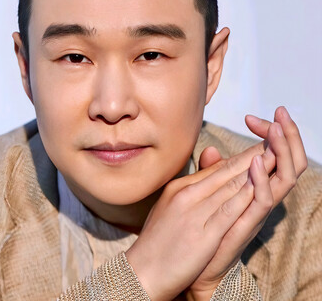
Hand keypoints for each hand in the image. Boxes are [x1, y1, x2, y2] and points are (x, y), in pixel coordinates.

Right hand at [125, 140, 272, 300]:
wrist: (142, 271)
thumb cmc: (156, 241)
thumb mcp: (169, 208)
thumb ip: (188, 191)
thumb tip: (200, 180)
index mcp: (178, 188)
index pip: (213, 170)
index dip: (237, 158)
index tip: (254, 149)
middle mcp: (186, 195)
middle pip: (223, 173)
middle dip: (249, 157)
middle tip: (269, 142)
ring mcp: (194, 213)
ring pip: (229, 187)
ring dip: (253, 172)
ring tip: (272, 158)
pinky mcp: (203, 235)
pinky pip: (228, 211)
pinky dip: (245, 197)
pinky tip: (259, 187)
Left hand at [187, 106, 307, 299]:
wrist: (194, 266)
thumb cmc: (203, 228)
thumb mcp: (208, 193)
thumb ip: (211, 172)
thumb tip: (210, 150)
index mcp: (251, 187)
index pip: (269, 155)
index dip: (267, 134)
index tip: (253, 117)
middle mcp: (259, 196)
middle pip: (285, 162)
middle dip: (285, 136)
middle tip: (280, 114)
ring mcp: (255, 210)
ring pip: (283, 178)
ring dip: (281, 151)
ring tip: (275, 128)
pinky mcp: (247, 225)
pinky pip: (263, 201)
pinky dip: (262, 180)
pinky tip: (256, 162)